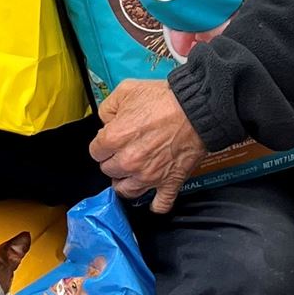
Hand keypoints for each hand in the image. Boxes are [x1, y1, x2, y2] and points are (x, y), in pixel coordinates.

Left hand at [92, 79, 206, 212]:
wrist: (197, 109)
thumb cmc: (164, 99)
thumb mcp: (126, 90)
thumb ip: (107, 108)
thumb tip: (105, 121)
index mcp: (115, 138)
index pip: (95, 152)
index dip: (103, 144)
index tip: (111, 139)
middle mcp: (129, 161)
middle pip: (109, 171)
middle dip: (114, 161)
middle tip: (124, 151)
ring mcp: (149, 176)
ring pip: (127, 191)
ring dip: (127, 182)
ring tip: (132, 173)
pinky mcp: (170, 183)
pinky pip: (159, 204)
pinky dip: (155, 204)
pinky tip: (153, 198)